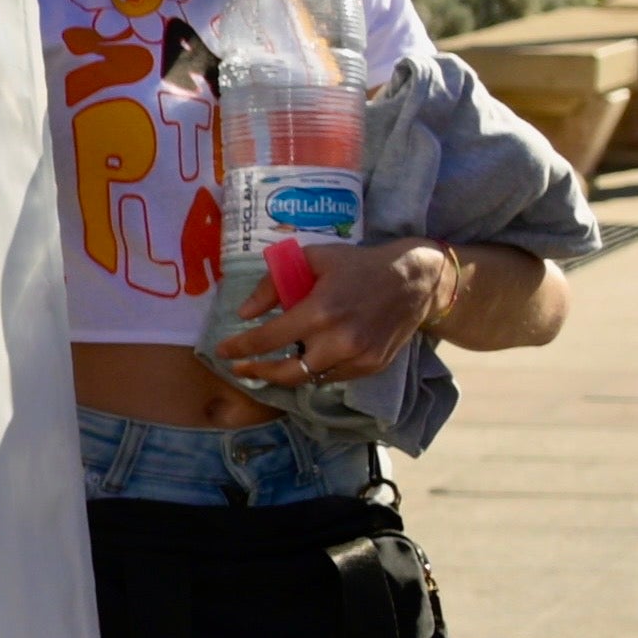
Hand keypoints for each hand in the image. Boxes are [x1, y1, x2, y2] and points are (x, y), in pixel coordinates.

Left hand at [209, 235, 454, 397]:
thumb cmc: (358, 265)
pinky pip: (333, 377)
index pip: (268, 339)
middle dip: (258, 373)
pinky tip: (304, 360)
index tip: (222, 351)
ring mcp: (358, 358)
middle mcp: (338, 340)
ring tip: (267, 366)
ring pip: (309, 378)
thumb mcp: (313, 258)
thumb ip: (273, 284)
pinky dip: (315, 371)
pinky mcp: (372, 367)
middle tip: (239, 369)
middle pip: (286, 372)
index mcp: (320, 311)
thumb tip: (244, 313)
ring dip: (285, 374)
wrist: (415, 280)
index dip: (240, 348)